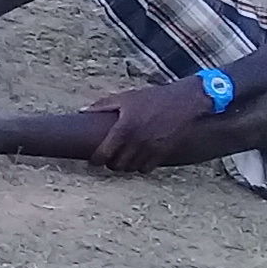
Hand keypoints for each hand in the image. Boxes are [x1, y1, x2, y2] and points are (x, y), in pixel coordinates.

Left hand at [88, 78, 210, 170]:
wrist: (184, 103)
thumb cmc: (153, 99)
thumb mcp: (125, 98)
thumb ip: (102, 105)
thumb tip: (82, 111)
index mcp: (123, 129)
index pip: (103, 154)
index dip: (95, 161)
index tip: (93, 161)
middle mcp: (136, 142)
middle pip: (116, 165)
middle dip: (110, 164)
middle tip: (108, 158)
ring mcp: (150, 150)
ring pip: (131, 169)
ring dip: (124, 166)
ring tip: (122, 159)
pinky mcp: (163, 154)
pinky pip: (146, 169)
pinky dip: (139, 167)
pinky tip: (138, 159)